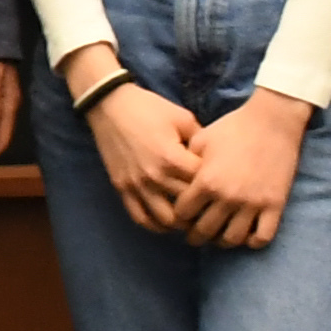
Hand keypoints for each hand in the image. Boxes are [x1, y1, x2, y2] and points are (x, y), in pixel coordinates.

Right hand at [76, 67, 210, 234]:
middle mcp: (155, 177)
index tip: (221, 184)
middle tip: (211, 206)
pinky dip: (155, 225)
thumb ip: (202, 141)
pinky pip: (140, 217)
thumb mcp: (183, 118)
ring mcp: (137, 186)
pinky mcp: (122, 188)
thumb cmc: (149, 108)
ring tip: (190, 218)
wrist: (109, 105)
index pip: (203, 186)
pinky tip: (166, 224)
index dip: (215, 187)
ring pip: (165, 220)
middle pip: (188, 206)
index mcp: (172, 159)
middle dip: (202, 208)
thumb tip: (216, 159)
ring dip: (180, 223)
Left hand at [172, 85, 310, 248]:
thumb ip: (186, 163)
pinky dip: (253, 241)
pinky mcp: (274, 205)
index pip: (182, 214)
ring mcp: (252, 204)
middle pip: (204, 231)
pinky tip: (247, 235)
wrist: (272, 121)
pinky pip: (262, 237)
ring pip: (232, 239)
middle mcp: (227, 197)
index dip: (178, 217)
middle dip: (195, 236)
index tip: (181, 217)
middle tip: (195, 234)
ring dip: (222, 241)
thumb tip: (174, 179)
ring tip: (219, 236)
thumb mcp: (201, 140)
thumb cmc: (233, 127)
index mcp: (205, 181)